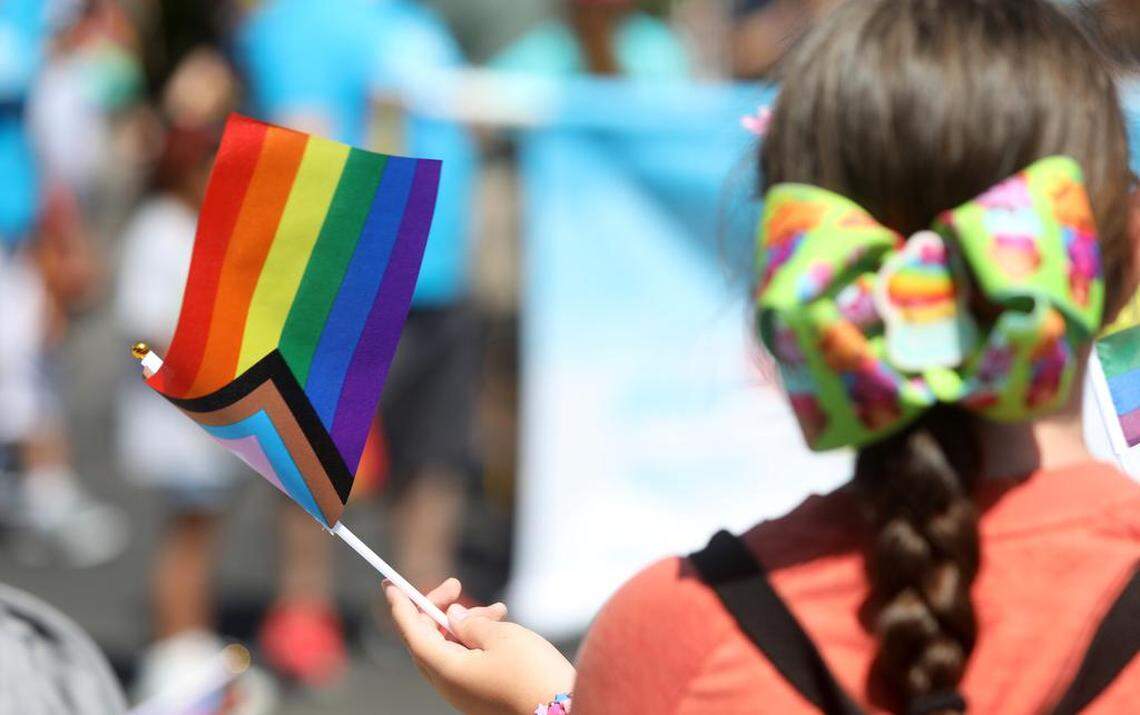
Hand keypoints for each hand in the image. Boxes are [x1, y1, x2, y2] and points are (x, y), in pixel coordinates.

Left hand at [385, 578, 575, 714]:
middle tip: (455, 585)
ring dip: (465, 623)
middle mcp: (450, 685)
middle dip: (438, 609)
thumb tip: (452, 617)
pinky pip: (466, 660)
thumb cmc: (533, 675)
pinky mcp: (480, 695)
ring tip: (497, 609)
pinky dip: (476, 639)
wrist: (563, 713)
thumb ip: (471, 623)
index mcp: (447, 670)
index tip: (391, 585)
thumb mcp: (502, 637)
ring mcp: (465, 693)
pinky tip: (500, 625)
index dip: (401, 607)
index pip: (412, 633)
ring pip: (450, 648)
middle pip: (428, 640)